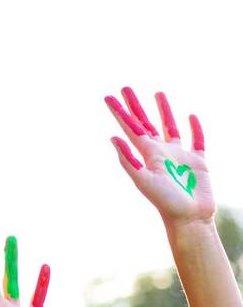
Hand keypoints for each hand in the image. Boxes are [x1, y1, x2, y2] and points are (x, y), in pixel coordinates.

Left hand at [105, 87, 213, 226]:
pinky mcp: (198, 161)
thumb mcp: (143, 180)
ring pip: (170, 127)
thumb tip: (112, 137)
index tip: (108, 97)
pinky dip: (195, 128)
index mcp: (147, 154)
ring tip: (158, 93)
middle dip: (135, 106)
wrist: (189, 218)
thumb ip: (128, 159)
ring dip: (163, 111)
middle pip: (145, 122)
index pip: (130, 127)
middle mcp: (161, 151)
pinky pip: (196, 140)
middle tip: (125, 88)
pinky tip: (191, 117)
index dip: (119, 112)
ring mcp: (179, 155)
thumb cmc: (165, 201)